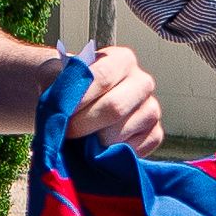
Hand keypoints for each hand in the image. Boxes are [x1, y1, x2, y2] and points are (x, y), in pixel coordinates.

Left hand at [64, 42, 162, 156]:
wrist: (80, 106)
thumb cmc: (70, 90)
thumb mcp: (60, 79)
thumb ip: (61, 89)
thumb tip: (63, 110)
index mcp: (123, 60)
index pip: (102, 78)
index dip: (79, 99)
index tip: (61, 113)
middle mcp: (143, 82)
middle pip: (114, 108)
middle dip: (84, 124)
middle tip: (66, 131)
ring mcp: (152, 109)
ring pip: (120, 133)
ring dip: (94, 143)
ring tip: (81, 138)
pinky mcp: (155, 134)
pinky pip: (133, 150)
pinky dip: (110, 155)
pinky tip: (99, 148)